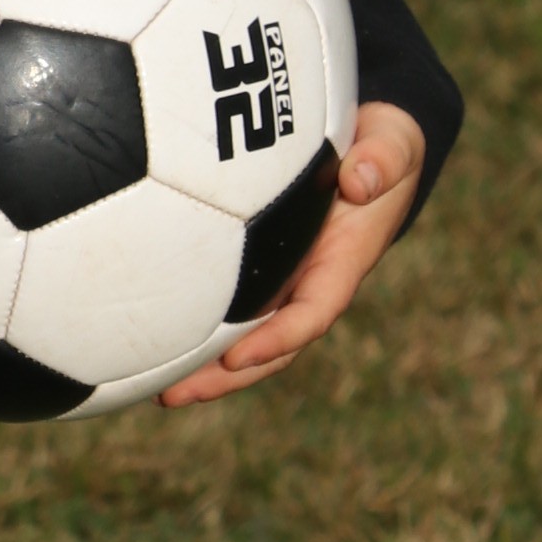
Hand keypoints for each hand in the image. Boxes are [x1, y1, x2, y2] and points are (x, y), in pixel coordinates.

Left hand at [161, 102, 427, 406]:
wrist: (372, 148)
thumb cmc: (383, 148)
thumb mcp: (395, 145)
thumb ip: (385, 160)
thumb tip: (360, 181)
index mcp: (343, 262)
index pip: (312, 312)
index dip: (278, 339)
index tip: (238, 356)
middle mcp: (309, 282)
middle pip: (268, 345)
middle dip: (225, 377)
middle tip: (173, 396)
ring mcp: (283, 279)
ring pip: (241, 335)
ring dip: (202, 366)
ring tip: (151, 391)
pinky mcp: (258, 267)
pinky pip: (226, 304)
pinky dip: (192, 324)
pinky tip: (145, 338)